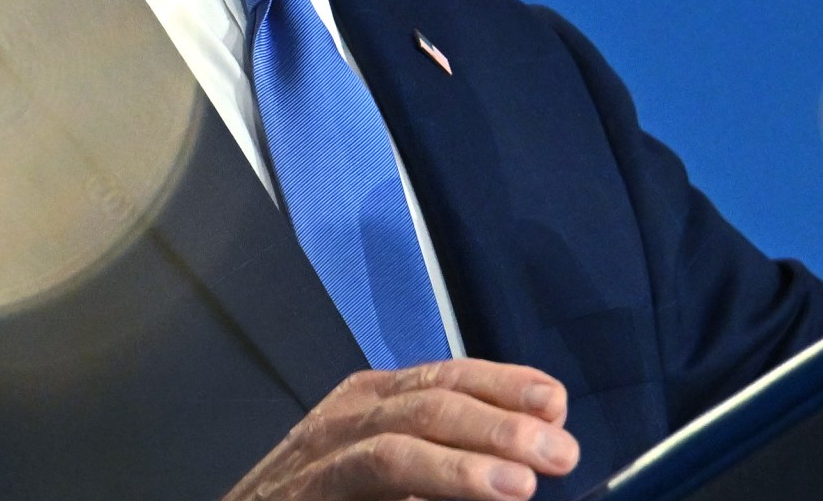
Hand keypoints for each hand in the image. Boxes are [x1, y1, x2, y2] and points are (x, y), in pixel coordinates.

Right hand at [221, 360, 580, 500]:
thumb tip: (530, 458)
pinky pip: (366, 482)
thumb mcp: (393, 465)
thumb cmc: (331, 496)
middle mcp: (345, 418)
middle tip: (559, 451)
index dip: (501, 384)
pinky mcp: (307, 495)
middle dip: (497, 423)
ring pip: (394, 445)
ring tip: (520, 484)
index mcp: (371, 401)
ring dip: (461, 464)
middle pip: (426, 404)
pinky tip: (457, 498)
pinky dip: (421, 487)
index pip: (444, 377)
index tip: (553, 402)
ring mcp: (321, 459)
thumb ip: (446, 456)